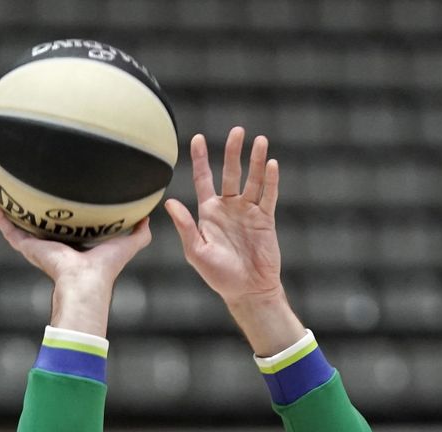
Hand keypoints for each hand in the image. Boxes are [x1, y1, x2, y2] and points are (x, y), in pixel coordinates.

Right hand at [0, 206, 151, 337]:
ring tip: (4, 197)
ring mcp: (40, 248)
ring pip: (22, 229)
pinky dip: (1, 221)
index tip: (62, 200)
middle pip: (43, 227)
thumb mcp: (126, 244)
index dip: (65, 215)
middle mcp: (56, 246)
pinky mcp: (29, 248)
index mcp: (76, 246)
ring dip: (13, 214)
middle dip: (36, 214)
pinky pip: (11, 233)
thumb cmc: (106, 267)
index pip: (68, 228)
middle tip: (31, 193)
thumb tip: (149, 217)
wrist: (85, 280)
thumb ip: (139, 233)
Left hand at [166, 128, 302, 355]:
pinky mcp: (265, 219)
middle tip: (237, 131)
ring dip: (256, 160)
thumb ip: (185, 227)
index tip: (198, 138)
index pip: (204, 178)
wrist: (247, 290)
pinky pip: (268, 196)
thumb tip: (169, 202)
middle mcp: (229, 207)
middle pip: (231, 172)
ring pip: (252, 180)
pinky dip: (270, 180)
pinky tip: (271, 163)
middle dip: (233, 151)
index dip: (201, 159)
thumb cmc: (219, 275)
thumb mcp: (196, 252)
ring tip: (259, 140)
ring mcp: (248, 211)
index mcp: (209, 213)